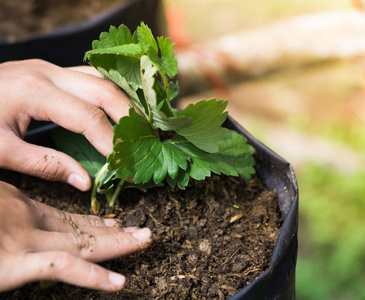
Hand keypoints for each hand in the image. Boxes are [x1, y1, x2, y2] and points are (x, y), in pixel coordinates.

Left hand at [0, 59, 129, 190]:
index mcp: (33, 91)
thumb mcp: (0, 151)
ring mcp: (49, 67)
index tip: (125, 166)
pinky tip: (118, 108)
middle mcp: (46, 73)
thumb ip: (46, 165)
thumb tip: (86, 181)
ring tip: (138, 126)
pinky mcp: (50, 70)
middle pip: (103, 90)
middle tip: (142, 143)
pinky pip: (90, 76)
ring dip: (123, 101)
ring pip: (101, 77)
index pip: (88, 117)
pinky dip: (110, 92)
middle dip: (129, 118)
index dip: (111, 143)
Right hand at [0, 181, 151, 291]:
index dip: (95, 223)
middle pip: (82, 229)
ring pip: (83, 244)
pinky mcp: (13, 263)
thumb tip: (21, 216)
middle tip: (143, 232)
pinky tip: (118, 283)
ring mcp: (24, 239)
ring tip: (146, 240)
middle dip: (116, 233)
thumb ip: (9, 206)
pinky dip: (92, 276)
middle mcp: (28, 220)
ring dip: (118, 244)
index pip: (68, 218)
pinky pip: (61, 268)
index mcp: (21, 207)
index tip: (115, 225)